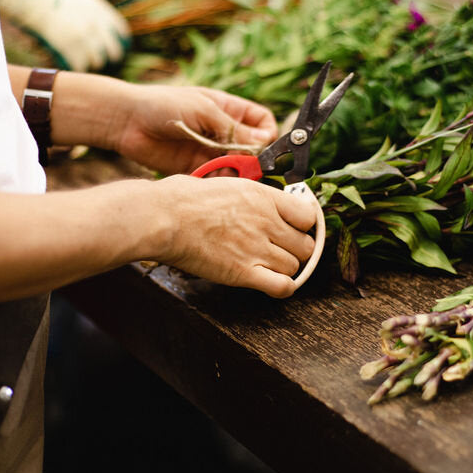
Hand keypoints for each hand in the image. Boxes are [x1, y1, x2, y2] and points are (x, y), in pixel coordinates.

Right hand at [0, 0, 129, 71]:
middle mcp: (96, 23)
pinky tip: (72, 65)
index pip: (120, 31)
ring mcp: (83, 36)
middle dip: (109, 57)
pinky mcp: (68, 46)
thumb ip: (93, 11)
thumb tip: (100, 28)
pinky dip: (77, 67)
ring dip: (91, 63)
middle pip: (115, 51)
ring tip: (83, 61)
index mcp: (100, 9)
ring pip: (98, 61)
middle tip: (100, 59)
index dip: (120, 41)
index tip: (114, 47)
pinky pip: (80, 66)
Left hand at [115, 85, 277, 174]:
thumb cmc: (164, 105)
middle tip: (249, 165)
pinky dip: (221, 183)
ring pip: (237, 166)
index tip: (262, 145)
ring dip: (239, 172)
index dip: (267, 134)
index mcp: (229, 110)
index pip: (262, 123)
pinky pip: (217, 178)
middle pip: (253, 148)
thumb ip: (233, 129)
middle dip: (255, 158)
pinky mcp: (197, 169)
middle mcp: (224, 132)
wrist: (127, 122)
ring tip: (232, 174)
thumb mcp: (203, 111)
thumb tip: (264, 142)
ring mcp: (211, 151)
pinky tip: (215, 181)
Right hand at [155, 175, 316, 297]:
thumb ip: (251, 197)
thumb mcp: (227, 184)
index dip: (304, 225)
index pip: (308, 215)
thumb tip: (257, 203)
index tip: (296, 229)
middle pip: (305, 245)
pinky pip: (281, 287)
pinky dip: (283, 288)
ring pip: (294, 266)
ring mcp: (256, 248)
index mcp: (263, 197)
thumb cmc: (183, 199)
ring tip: (271, 266)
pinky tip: (274, 284)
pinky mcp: (243, 273)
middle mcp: (266, 222)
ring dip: (286, 269)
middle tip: (283, 250)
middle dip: (297, 250)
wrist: (164, 218)